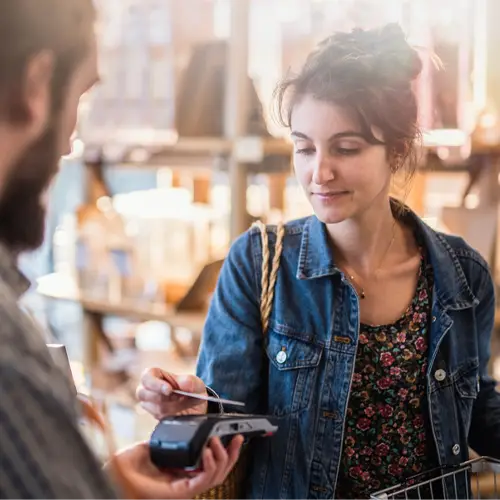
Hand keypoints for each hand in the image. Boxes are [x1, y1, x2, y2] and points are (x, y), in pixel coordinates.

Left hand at [107, 437, 243, 499]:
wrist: (112, 473)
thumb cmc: (128, 463)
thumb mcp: (156, 444)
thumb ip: (171, 437)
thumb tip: (185, 424)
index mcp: (182, 472)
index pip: (212, 466)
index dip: (226, 453)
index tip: (234, 437)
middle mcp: (186, 482)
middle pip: (219, 473)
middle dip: (231, 455)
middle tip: (237, 438)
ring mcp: (182, 489)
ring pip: (214, 478)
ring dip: (221, 459)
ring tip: (217, 442)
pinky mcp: (177, 493)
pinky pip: (201, 482)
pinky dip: (208, 466)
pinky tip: (207, 451)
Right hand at [136, 368, 207, 418]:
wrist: (197, 406)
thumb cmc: (192, 389)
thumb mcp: (195, 382)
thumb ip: (189, 381)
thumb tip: (182, 384)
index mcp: (156, 375)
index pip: (146, 377)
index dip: (155, 384)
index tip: (169, 390)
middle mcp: (149, 390)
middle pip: (143, 393)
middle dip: (162, 397)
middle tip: (178, 397)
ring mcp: (151, 404)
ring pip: (154, 407)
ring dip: (172, 406)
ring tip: (183, 402)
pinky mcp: (156, 417)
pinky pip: (160, 418)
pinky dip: (173, 414)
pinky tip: (181, 410)